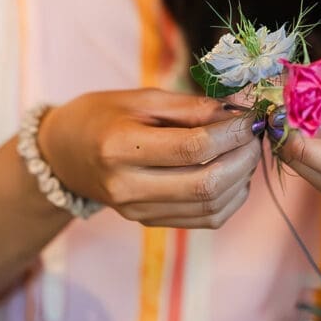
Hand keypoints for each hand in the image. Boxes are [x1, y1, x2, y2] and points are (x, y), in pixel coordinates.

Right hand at [37, 89, 260, 227]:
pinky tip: (235, 175)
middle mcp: (127, 187)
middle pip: (205, 183)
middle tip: (256, 135)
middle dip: (243, 158)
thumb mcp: (143, 98)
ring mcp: (137, 211)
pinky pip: (203, 219)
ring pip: (210, 206)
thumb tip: (239, 112)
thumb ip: (192, 107)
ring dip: (241, 179)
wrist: (64, 154)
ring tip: (247, 152)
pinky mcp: (148, 222)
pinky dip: (230, 198)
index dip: (232, 133)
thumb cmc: (103, 115)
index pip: (193, 148)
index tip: (251, 117)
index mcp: (119, 147)